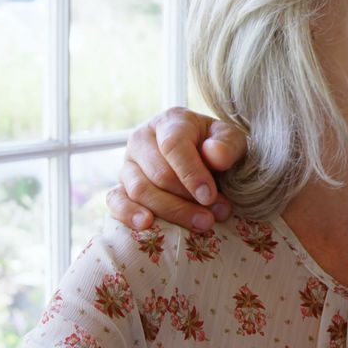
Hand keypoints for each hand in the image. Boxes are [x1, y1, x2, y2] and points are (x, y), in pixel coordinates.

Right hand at [108, 107, 246, 231]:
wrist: (204, 158)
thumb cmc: (217, 147)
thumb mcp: (232, 140)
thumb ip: (228, 145)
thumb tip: (214, 155)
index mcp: (170, 121)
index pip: (173, 145)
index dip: (191, 173)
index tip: (209, 196)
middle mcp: (142, 139)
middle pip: (158, 173)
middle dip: (187, 199)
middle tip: (215, 215)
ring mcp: (127, 164)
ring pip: (139, 190)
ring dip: (171, 211)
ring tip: (201, 224)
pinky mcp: (120, 186)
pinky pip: (115, 201)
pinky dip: (128, 214)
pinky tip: (147, 225)